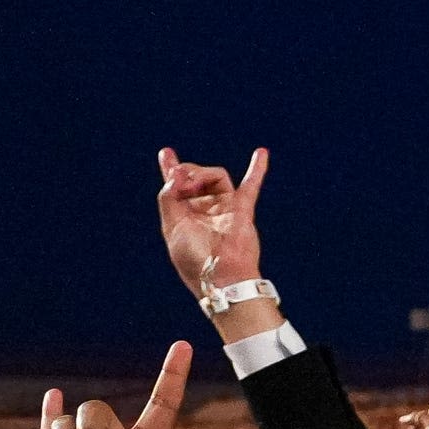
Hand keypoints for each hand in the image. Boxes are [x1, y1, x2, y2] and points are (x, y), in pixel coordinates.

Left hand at [154, 148, 268, 300]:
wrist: (220, 276)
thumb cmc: (193, 258)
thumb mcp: (170, 226)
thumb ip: (168, 197)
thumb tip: (179, 172)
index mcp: (184, 215)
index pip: (176, 185)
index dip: (170, 168)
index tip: (166, 152)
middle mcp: (204, 209)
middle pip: (194, 176)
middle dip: (185, 173)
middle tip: (180, 182)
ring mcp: (224, 208)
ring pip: (215, 176)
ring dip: (201, 173)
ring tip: (193, 183)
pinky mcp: (242, 210)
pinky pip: (250, 186)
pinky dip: (257, 169)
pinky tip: (262, 153)